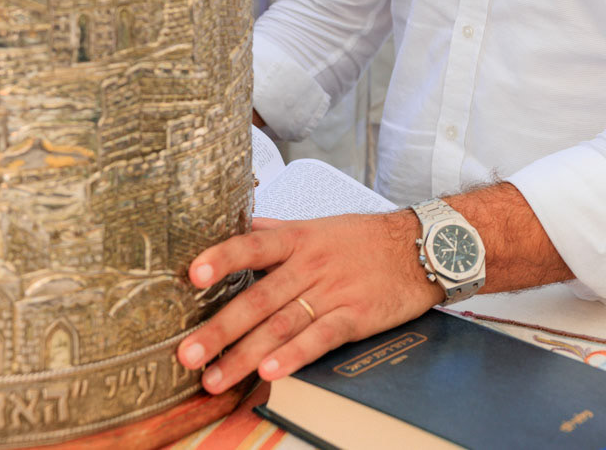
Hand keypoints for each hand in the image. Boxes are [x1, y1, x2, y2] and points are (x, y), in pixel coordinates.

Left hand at [176, 210, 441, 393]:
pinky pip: (320, 339)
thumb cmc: (363, 238)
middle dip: (220, 329)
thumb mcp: (318, 225)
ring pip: (281, 325)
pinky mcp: (354, 317)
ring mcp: (332, 292)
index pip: (253, 245)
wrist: (419, 247)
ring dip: (245, 355)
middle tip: (186, 354)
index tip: (192, 275)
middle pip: (258, 298)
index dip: (222, 258)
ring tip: (215, 378)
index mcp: (298, 239)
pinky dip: (295, 356)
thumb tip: (240, 226)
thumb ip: (277, 231)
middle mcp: (310, 265)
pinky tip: (271, 373)